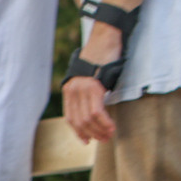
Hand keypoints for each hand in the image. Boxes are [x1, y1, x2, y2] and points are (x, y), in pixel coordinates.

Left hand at [64, 19, 124, 142]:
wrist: (105, 40)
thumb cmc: (102, 59)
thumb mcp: (89, 79)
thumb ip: (87, 94)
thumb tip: (94, 112)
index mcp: (69, 90)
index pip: (70, 118)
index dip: (79, 132)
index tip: (87, 140)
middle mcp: (72, 90)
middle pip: (79, 121)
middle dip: (92, 133)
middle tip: (104, 139)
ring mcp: (82, 89)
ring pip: (88, 119)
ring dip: (100, 130)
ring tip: (109, 135)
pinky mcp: (93, 87)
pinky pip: (97, 111)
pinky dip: (105, 122)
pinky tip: (111, 127)